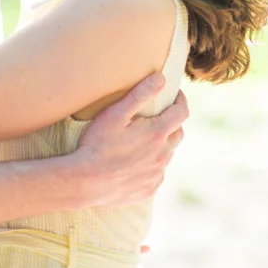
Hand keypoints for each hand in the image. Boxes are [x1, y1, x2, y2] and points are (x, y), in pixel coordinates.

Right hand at [75, 77, 187, 207]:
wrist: (85, 182)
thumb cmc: (98, 144)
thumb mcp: (116, 113)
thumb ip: (140, 94)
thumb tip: (161, 78)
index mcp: (157, 133)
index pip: (182, 112)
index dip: (180, 100)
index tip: (173, 95)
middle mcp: (162, 155)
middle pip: (178, 133)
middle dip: (172, 121)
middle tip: (156, 116)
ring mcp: (156, 174)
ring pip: (168, 154)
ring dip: (161, 144)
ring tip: (142, 138)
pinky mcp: (149, 189)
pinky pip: (157, 174)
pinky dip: (151, 165)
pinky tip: (134, 162)